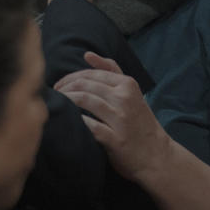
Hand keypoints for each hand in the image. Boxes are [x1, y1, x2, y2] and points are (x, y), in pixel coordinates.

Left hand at [55, 52, 174, 184]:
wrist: (156, 155)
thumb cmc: (139, 122)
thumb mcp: (131, 92)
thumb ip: (112, 71)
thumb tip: (87, 54)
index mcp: (128, 84)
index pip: (92, 74)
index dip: (70, 78)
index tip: (58, 86)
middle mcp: (125, 98)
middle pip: (86, 85)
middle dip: (64, 88)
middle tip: (53, 95)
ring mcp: (121, 119)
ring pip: (86, 100)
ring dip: (66, 101)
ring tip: (57, 105)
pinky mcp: (116, 139)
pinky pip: (90, 125)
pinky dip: (77, 121)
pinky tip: (68, 121)